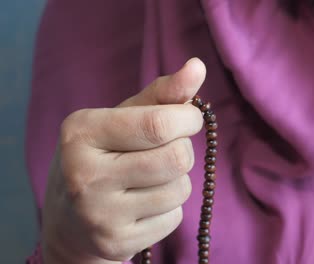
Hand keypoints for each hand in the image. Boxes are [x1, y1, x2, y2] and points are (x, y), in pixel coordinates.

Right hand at [41, 58, 205, 262]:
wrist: (71, 219)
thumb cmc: (105, 155)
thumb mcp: (123, 117)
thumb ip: (162, 93)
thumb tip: (198, 65)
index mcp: (81, 132)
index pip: (158, 124)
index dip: (188, 119)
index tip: (189, 118)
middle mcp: (85, 175)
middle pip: (176, 158)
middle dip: (183, 150)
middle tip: (168, 150)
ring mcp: (100, 214)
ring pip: (180, 189)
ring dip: (178, 180)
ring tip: (152, 178)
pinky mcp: (116, 242)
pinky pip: (174, 217)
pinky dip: (170, 207)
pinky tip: (144, 204)